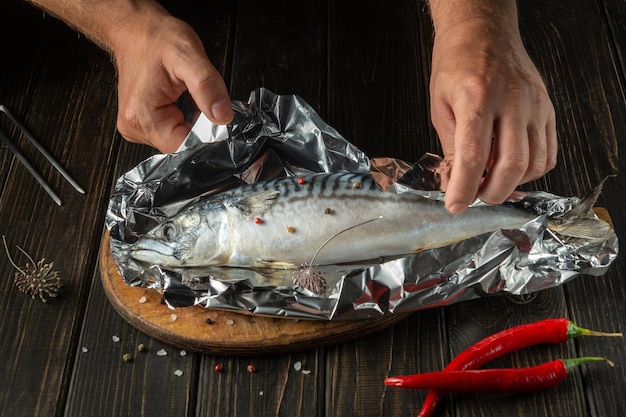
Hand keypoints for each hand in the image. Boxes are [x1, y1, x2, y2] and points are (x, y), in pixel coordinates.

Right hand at [112, 12, 233, 152]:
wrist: (136, 30)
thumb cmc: (157, 39)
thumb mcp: (188, 55)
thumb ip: (207, 87)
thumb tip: (223, 116)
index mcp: (142, 116)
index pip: (182, 146)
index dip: (204, 135)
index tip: (211, 115)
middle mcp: (135, 127)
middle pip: (180, 145)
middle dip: (198, 126)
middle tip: (198, 99)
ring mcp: (136, 127)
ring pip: (178, 139)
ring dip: (191, 122)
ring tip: (186, 96)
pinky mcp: (142, 124)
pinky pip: (172, 132)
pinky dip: (183, 120)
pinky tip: (181, 102)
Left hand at [429, 18, 556, 212]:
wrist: (483, 31)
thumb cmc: (457, 63)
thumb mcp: (441, 104)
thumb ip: (450, 145)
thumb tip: (455, 181)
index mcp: (477, 98)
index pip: (473, 156)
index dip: (464, 187)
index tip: (455, 204)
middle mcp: (511, 101)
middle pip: (510, 165)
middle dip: (491, 192)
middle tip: (476, 197)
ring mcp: (534, 105)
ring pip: (534, 163)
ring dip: (512, 183)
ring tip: (492, 181)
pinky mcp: (548, 108)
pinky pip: (549, 152)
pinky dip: (533, 170)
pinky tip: (513, 168)